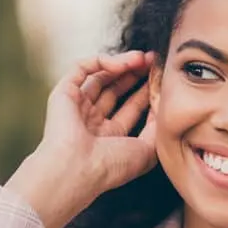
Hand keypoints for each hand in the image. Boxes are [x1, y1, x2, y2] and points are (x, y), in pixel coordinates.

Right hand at [5, 51, 157, 227]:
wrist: (77, 170)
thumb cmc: (111, 167)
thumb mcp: (147, 150)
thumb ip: (157, 126)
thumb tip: (163, 103)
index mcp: (109, 138)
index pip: (131, 108)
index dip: (147, 92)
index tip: (164, 79)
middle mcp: (92, 122)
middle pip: (116, 90)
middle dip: (136, 74)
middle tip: (155, 60)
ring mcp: (77, 107)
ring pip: (101, 76)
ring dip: (123, 64)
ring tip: (143, 58)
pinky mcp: (63, 93)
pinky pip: (81, 68)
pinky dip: (102, 62)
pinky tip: (122, 64)